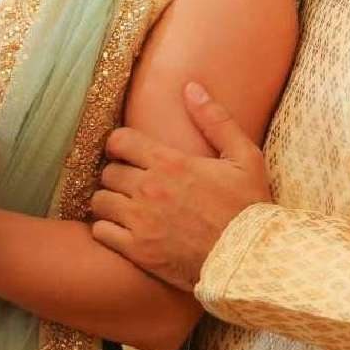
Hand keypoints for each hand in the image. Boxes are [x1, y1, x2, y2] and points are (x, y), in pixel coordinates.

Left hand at [91, 82, 271, 290]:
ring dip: (109, 200)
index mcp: (170, 163)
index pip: (120, 141)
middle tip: (130, 180)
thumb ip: (215, 119)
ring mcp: (141, 223)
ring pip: (100, 201)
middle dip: (117, 173)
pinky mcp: (138, 252)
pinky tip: (121, 229)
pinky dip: (106, 229)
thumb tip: (191, 87)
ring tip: (123, 204)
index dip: (119, 143)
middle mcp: (149, 190)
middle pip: (108, 172)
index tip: (127, 151)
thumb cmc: (248, 208)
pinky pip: (101, 233)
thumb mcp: (243, 157)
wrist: (250, 262)